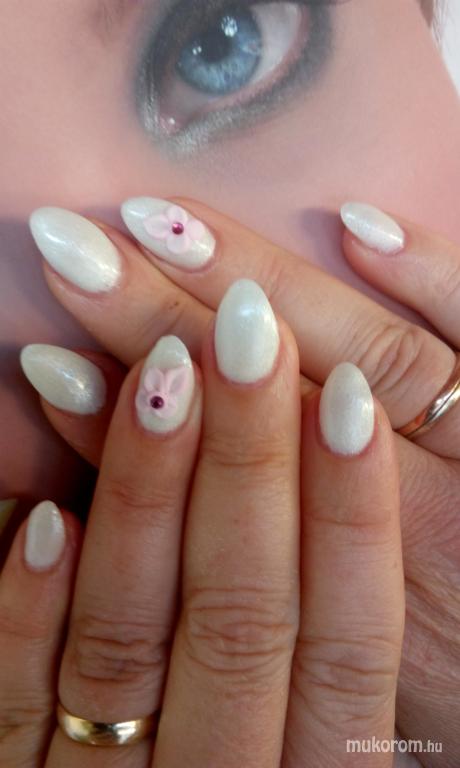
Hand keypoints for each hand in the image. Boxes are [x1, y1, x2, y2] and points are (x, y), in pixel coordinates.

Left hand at [0, 282, 404, 766]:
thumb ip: (308, 637)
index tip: (350, 394)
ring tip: (162, 377)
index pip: (348, 639)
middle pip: (247, 616)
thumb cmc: (241, 765)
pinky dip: (27, 613)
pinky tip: (44, 515)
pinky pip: (13, 703)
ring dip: (148, 503)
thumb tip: (326, 488)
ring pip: (133, 640)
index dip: (354, 516)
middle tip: (249, 332)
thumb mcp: (295, 728)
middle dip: (255, 465)